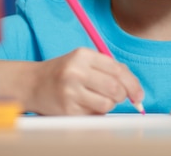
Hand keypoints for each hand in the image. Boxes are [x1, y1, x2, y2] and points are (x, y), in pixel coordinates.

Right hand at [27, 48, 143, 114]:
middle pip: (115, 88)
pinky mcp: (67, 110)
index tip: (138, 95)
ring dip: (109, 105)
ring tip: (98, 98)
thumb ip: (109, 69)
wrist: (32, 83)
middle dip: (123, 96)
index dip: (133, 84)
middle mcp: (76, 72)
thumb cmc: (64, 71)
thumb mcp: (84, 60)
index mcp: (83, 55)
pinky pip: (94, 115)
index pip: (118, 70)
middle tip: (119, 97)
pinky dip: (96, 112)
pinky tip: (85, 104)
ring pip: (107, 104)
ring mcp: (70, 92)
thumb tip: (135, 88)